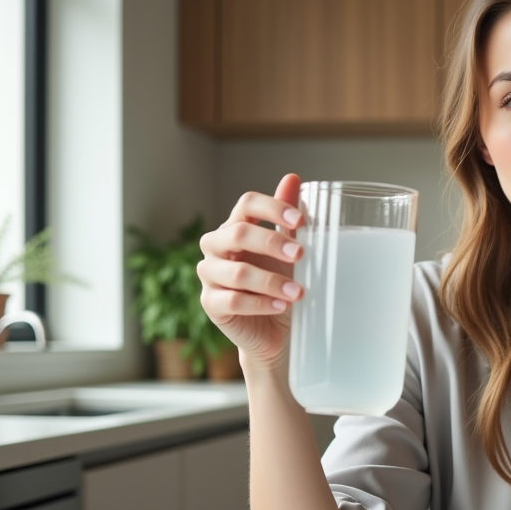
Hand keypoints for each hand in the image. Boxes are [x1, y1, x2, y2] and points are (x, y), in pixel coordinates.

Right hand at [197, 174, 304, 370]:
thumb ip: (287, 220)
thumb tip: (292, 178)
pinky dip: (260, 303)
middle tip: (300, 255)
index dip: (271, 207)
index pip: (246, 204)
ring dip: (271, 281)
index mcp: (236, 228)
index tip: (300, 219)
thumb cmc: (279, 285)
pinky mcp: (210, 304)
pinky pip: (232, 300)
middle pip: (237, 233)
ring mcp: (210, 276)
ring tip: (298, 292)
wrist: (274, 331)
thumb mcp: (287, 252)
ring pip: (236, 272)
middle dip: (272, 242)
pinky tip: (281, 306)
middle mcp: (217, 248)